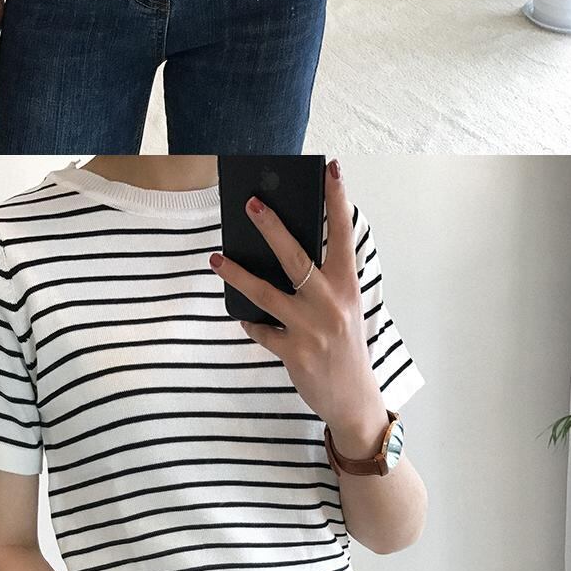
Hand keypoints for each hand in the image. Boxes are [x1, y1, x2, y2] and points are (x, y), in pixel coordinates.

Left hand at [211, 159, 385, 453]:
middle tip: (251, 203)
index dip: (338, 200)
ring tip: (216, 259)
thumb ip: (322, 281)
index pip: (343, 235)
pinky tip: (243, 318)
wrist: (354, 401)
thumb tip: (282, 249)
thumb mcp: (344, 308)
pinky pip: (261, 330)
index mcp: (348, 286)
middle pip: (296, 257)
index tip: (332, 168)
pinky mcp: (294, 352)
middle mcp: (331, 304)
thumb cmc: (346, 345)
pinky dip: (250, 323)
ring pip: (266, 294)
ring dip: (238, 274)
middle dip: (272, 228)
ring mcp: (312, 329)